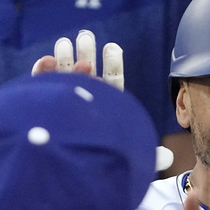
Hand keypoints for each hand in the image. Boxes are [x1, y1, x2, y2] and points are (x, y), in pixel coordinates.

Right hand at [31, 32, 172, 171]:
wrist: (69, 173)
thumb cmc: (101, 163)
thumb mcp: (131, 159)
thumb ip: (151, 156)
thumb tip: (170, 156)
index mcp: (104, 116)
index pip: (109, 86)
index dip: (112, 66)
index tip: (112, 47)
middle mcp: (82, 111)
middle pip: (85, 77)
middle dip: (86, 55)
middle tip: (85, 36)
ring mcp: (60, 110)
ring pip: (61, 80)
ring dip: (64, 60)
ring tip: (65, 42)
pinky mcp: (39, 111)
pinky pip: (40, 89)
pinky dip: (43, 74)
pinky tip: (48, 61)